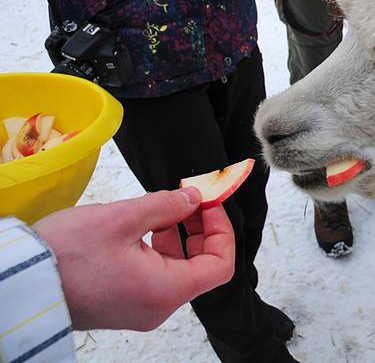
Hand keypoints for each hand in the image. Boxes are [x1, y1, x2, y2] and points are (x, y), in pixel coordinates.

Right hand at [33, 188, 234, 330]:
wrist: (20, 283)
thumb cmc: (64, 256)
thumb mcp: (121, 218)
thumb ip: (166, 206)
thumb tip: (193, 198)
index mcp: (165, 291)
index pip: (220, 266)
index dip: (222, 231)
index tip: (210, 204)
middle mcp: (158, 307)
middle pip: (200, 267)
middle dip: (199, 229)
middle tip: (190, 198)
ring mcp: (140, 308)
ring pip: (177, 269)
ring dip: (177, 236)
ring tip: (162, 208)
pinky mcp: (124, 303)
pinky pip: (156, 275)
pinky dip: (158, 249)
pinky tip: (144, 225)